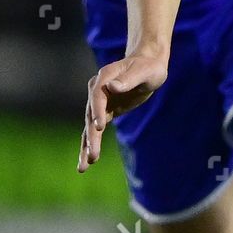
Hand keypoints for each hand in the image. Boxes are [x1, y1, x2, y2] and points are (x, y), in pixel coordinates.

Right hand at [79, 50, 167, 171]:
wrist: (147, 66)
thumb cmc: (148, 67)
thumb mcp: (144, 72)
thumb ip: (129, 79)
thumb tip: (112, 86)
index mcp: (105, 77)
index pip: (97, 96)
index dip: (97, 111)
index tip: (99, 126)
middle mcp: (97, 90)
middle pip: (90, 115)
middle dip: (91, 135)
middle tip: (92, 155)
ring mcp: (99, 102)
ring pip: (90, 126)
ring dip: (87, 146)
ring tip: (83, 167)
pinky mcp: (105, 112)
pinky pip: (95, 130)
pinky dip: (91, 144)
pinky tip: (88, 161)